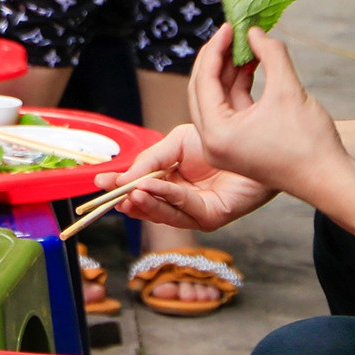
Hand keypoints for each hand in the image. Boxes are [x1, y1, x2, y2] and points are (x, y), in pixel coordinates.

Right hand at [94, 124, 276, 230]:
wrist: (253, 137)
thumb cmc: (221, 139)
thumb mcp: (174, 143)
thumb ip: (150, 160)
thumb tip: (124, 179)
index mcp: (171, 182)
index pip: (141, 189)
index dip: (121, 188)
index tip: (100, 183)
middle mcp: (182, 200)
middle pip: (149, 207)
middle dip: (128, 199)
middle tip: (110, 192)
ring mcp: (196, 211)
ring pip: (163, 213)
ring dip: (144, 203)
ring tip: (129, 192)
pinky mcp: (212, 216)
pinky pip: (183, 209)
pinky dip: (165, 198)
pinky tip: (151, 187)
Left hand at [188, 24, 350, 201]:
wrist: (330, 181)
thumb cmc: (309, 141)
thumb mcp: (288, 89)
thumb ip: (270, 54)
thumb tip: (255, 31)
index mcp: (216, 133)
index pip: (203, 81)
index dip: (216, 49)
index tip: (230, 26)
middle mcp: (213, 143)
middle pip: (203, 90)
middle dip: (218, 58)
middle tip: (233, 32)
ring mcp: (225, 147)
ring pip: (217, 99)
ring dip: (229, 71)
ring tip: (246, 44)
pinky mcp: (239, 146)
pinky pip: (231, 109)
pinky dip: (239, 87)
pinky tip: (252, 65)